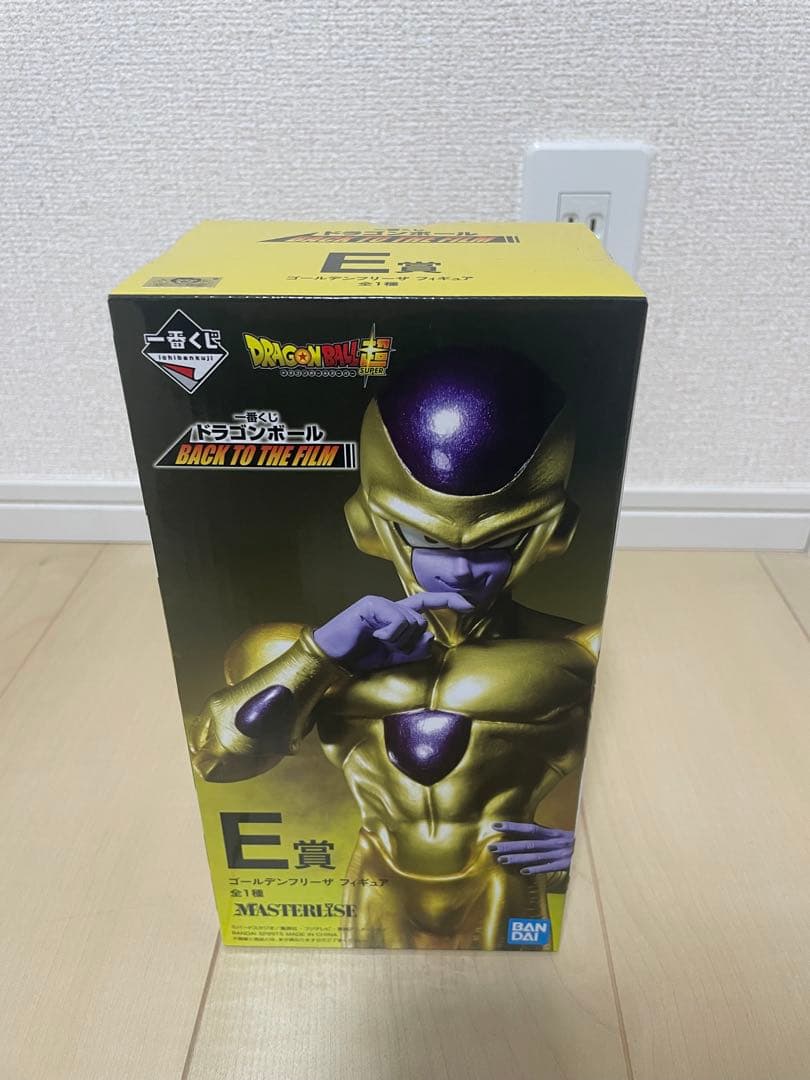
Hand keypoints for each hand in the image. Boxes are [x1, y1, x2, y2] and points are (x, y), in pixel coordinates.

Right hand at [313, 592, 472, 672]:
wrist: (332, 659)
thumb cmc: (360, 659)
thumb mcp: (393, 658)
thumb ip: (413, 649)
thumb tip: (429, 638)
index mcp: (396, 616)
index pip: (426, 603)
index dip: (449, 600)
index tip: (471, 605)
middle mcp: (390, 606)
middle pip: (421, 623)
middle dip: (410, 643)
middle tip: (387, 649)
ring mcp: (380, 603)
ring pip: (411, 623)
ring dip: (398, 641)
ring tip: (377, 643)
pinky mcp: (371, 605)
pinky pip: (397, 620)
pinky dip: (390, 634)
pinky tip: (374, 637)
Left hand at [488, 822, 574, 875]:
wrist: (601, 848)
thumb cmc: (580, 844)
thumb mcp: (563, 837)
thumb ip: (548, 837)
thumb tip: (528, 834)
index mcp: (554, 834)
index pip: (529, 828)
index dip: (512, 827)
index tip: (495, 826)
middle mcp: (555, 842)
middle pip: (528, 842)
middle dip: (509, 845)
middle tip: (491, 848)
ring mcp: (561, 853)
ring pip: (536, 855)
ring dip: (518, 858)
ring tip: (502, 860)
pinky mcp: (567, 864)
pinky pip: (550, 867)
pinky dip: (538, 868)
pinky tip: (524, 871)